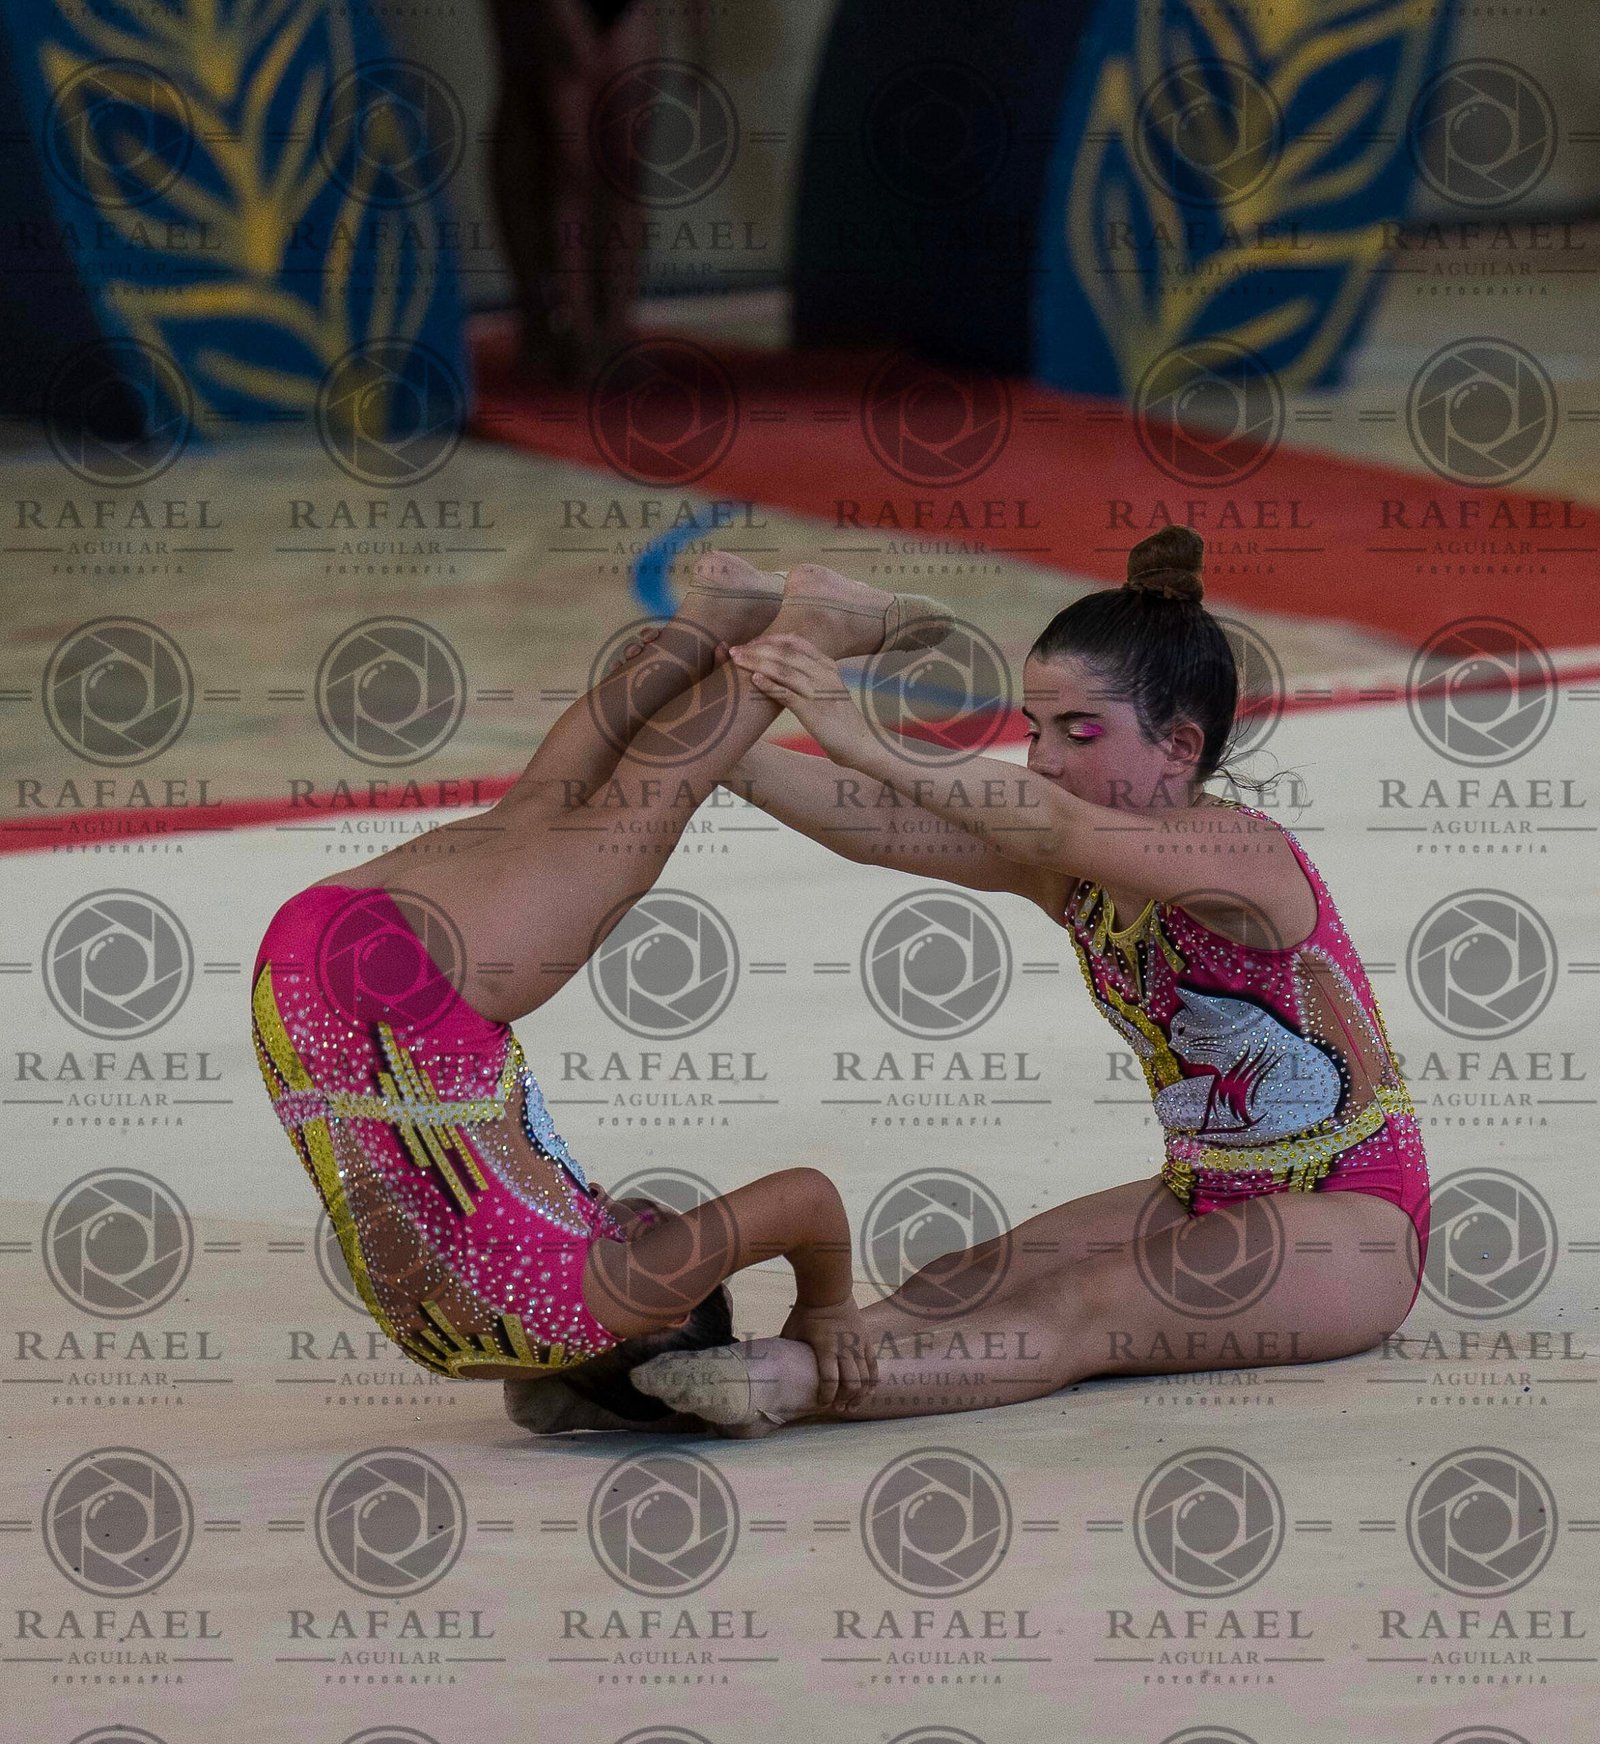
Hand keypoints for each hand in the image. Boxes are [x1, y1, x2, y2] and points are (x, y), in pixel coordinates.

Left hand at [730, 633, 865, 758]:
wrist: (859, 741)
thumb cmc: (838, 718)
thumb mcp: (827, 689)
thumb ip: (810, 676)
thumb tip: (784, 669)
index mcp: (827, 664)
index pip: (795, 642)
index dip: (770, 639)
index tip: (752, 642)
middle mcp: (823, 673)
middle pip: (785, 653)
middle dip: (757, 649)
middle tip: (735, 650)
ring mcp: (818, 690)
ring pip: (783, 670)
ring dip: (757, 663)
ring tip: (737, 661)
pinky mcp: (813, 710)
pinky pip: (787, 694)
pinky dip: (769, 685)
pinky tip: (755, 680)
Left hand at [780, 1294, 877, 1411]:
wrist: (829, 1290)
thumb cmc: (806, 1312)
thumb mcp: (791, 1331)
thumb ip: (787, 1351)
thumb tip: (774, 1368)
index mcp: (825, 1346)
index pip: (830, 1379)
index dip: (827, 1395)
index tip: (822, 1404)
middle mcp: (845, 1347)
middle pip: (852, 1382)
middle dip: (844, 1399)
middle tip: (836, 1407)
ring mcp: (859, 1344)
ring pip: (865, 1377)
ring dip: (859, 1395)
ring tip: (851, 1406)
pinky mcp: (867, 1341)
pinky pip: (874, 1366)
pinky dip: (872, 1382)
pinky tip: (867, 1393)